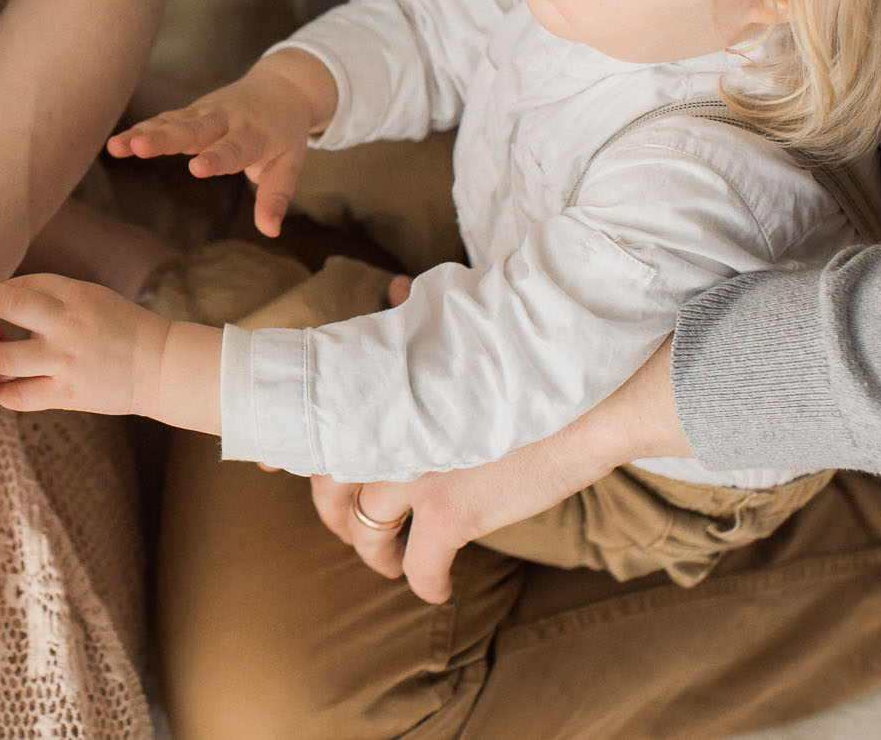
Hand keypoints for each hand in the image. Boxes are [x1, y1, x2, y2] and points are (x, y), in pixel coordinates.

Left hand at [0, 273, 170, 415]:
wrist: (160, 366)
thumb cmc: (119, 326)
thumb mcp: (89, 296)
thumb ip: (49, 293)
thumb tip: (2, 292)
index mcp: (73, 295)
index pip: (17, 284)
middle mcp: (66, 325)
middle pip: (6, 307)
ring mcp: (64, 362)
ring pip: (0, 360)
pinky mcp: (66, 394)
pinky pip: (17, 397)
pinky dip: (2, 391)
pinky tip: (3, 384)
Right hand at [106, 57, 325, 235]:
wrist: (282, 89)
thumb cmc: (284, 134)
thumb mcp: (289, 165)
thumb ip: (275, 197)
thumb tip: (270, 231)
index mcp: (252, 135)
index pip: (232, 149)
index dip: (216, 158)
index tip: (197, 168)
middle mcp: (224, 121)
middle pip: (192, 130)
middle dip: (165, 138)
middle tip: (141, 146)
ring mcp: (204, 114)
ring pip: (172, 123)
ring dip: (145, 133)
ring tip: (117, 146)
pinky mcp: (190, 113)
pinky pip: (164, 120)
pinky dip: (142, 129)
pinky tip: (117, 143)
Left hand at [307, 338, 683, 602]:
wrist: (586, 397)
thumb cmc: (528, 358)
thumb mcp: (460, 329)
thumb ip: (414, 318)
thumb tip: (394, 289)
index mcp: (381, 391)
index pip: (319, 431)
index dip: (300, 460)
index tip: (294, 473)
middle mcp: (384, 433)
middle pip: (331, 489)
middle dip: (336, 516)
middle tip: (351, 527)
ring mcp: (413, 476)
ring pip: (368, 533)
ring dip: (375, 553)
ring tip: (388, 561)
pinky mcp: (450, 514)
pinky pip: (419, 567)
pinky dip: (425, 584)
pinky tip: (438, 590)